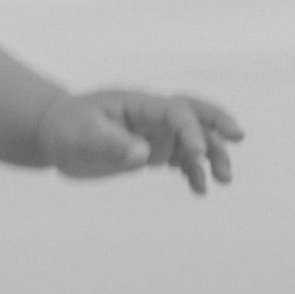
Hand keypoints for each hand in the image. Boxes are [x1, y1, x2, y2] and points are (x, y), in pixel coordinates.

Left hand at [38, 89, 243, 192]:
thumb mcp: (82, 136)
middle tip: (238, 136)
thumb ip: (111, 144)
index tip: (194, 153)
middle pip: (194, 114)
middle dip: (216, 124)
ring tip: (223, 179)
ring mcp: (155, 134)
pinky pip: (181, 161)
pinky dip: (193, 173)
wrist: (56, 136)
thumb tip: (143, 155)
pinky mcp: (152, 152)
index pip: (174, 111)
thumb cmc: (67, 129)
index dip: (188, 128)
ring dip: (211, 156)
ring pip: (193, 140)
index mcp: (138, 104)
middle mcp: (152, 116)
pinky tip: (200, 189)